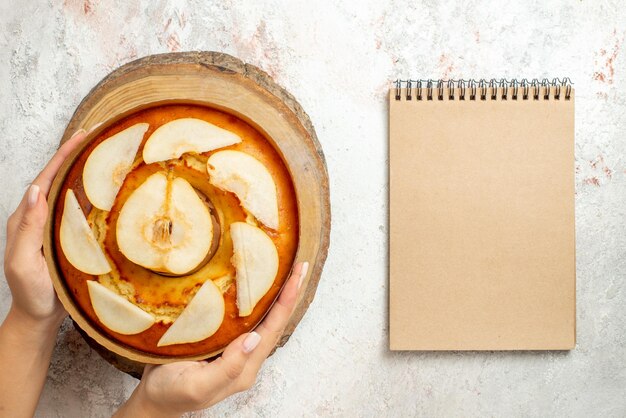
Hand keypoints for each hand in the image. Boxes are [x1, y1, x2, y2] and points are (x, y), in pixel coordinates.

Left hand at [3, 129, 87, 328]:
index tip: (81, 136)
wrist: (40, 318)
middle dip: (75, 155)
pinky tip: (108, 191)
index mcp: (26, 219)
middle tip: (97, 137)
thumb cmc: (31, 293)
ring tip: (104, 155)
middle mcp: (41, 218)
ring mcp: (55, 227)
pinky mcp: (69, 238)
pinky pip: (81, 210)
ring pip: (70, 192)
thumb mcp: (22, 261)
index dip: (62, 156)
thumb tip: (35, 190)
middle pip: (58, 179)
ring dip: (85, 172)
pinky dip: (93, 195)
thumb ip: (26, 228)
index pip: (45, 179)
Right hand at [115, 262, 308, 417]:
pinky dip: (253, 298)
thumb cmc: (170, 393)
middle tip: (299, 266)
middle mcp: (245, 356)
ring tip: (285, 270)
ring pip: (262, 318)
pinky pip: (244, 317)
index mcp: (245, 367)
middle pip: (274, 321)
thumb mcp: (198, 386)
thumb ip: (228, 366)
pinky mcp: (221, 340)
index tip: (298, 274)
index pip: (273, 328)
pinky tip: (253, 283)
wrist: (151, 399)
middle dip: (288, 293)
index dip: (287, 300)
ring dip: (275, 294)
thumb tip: (255, 338)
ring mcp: (234, 348)